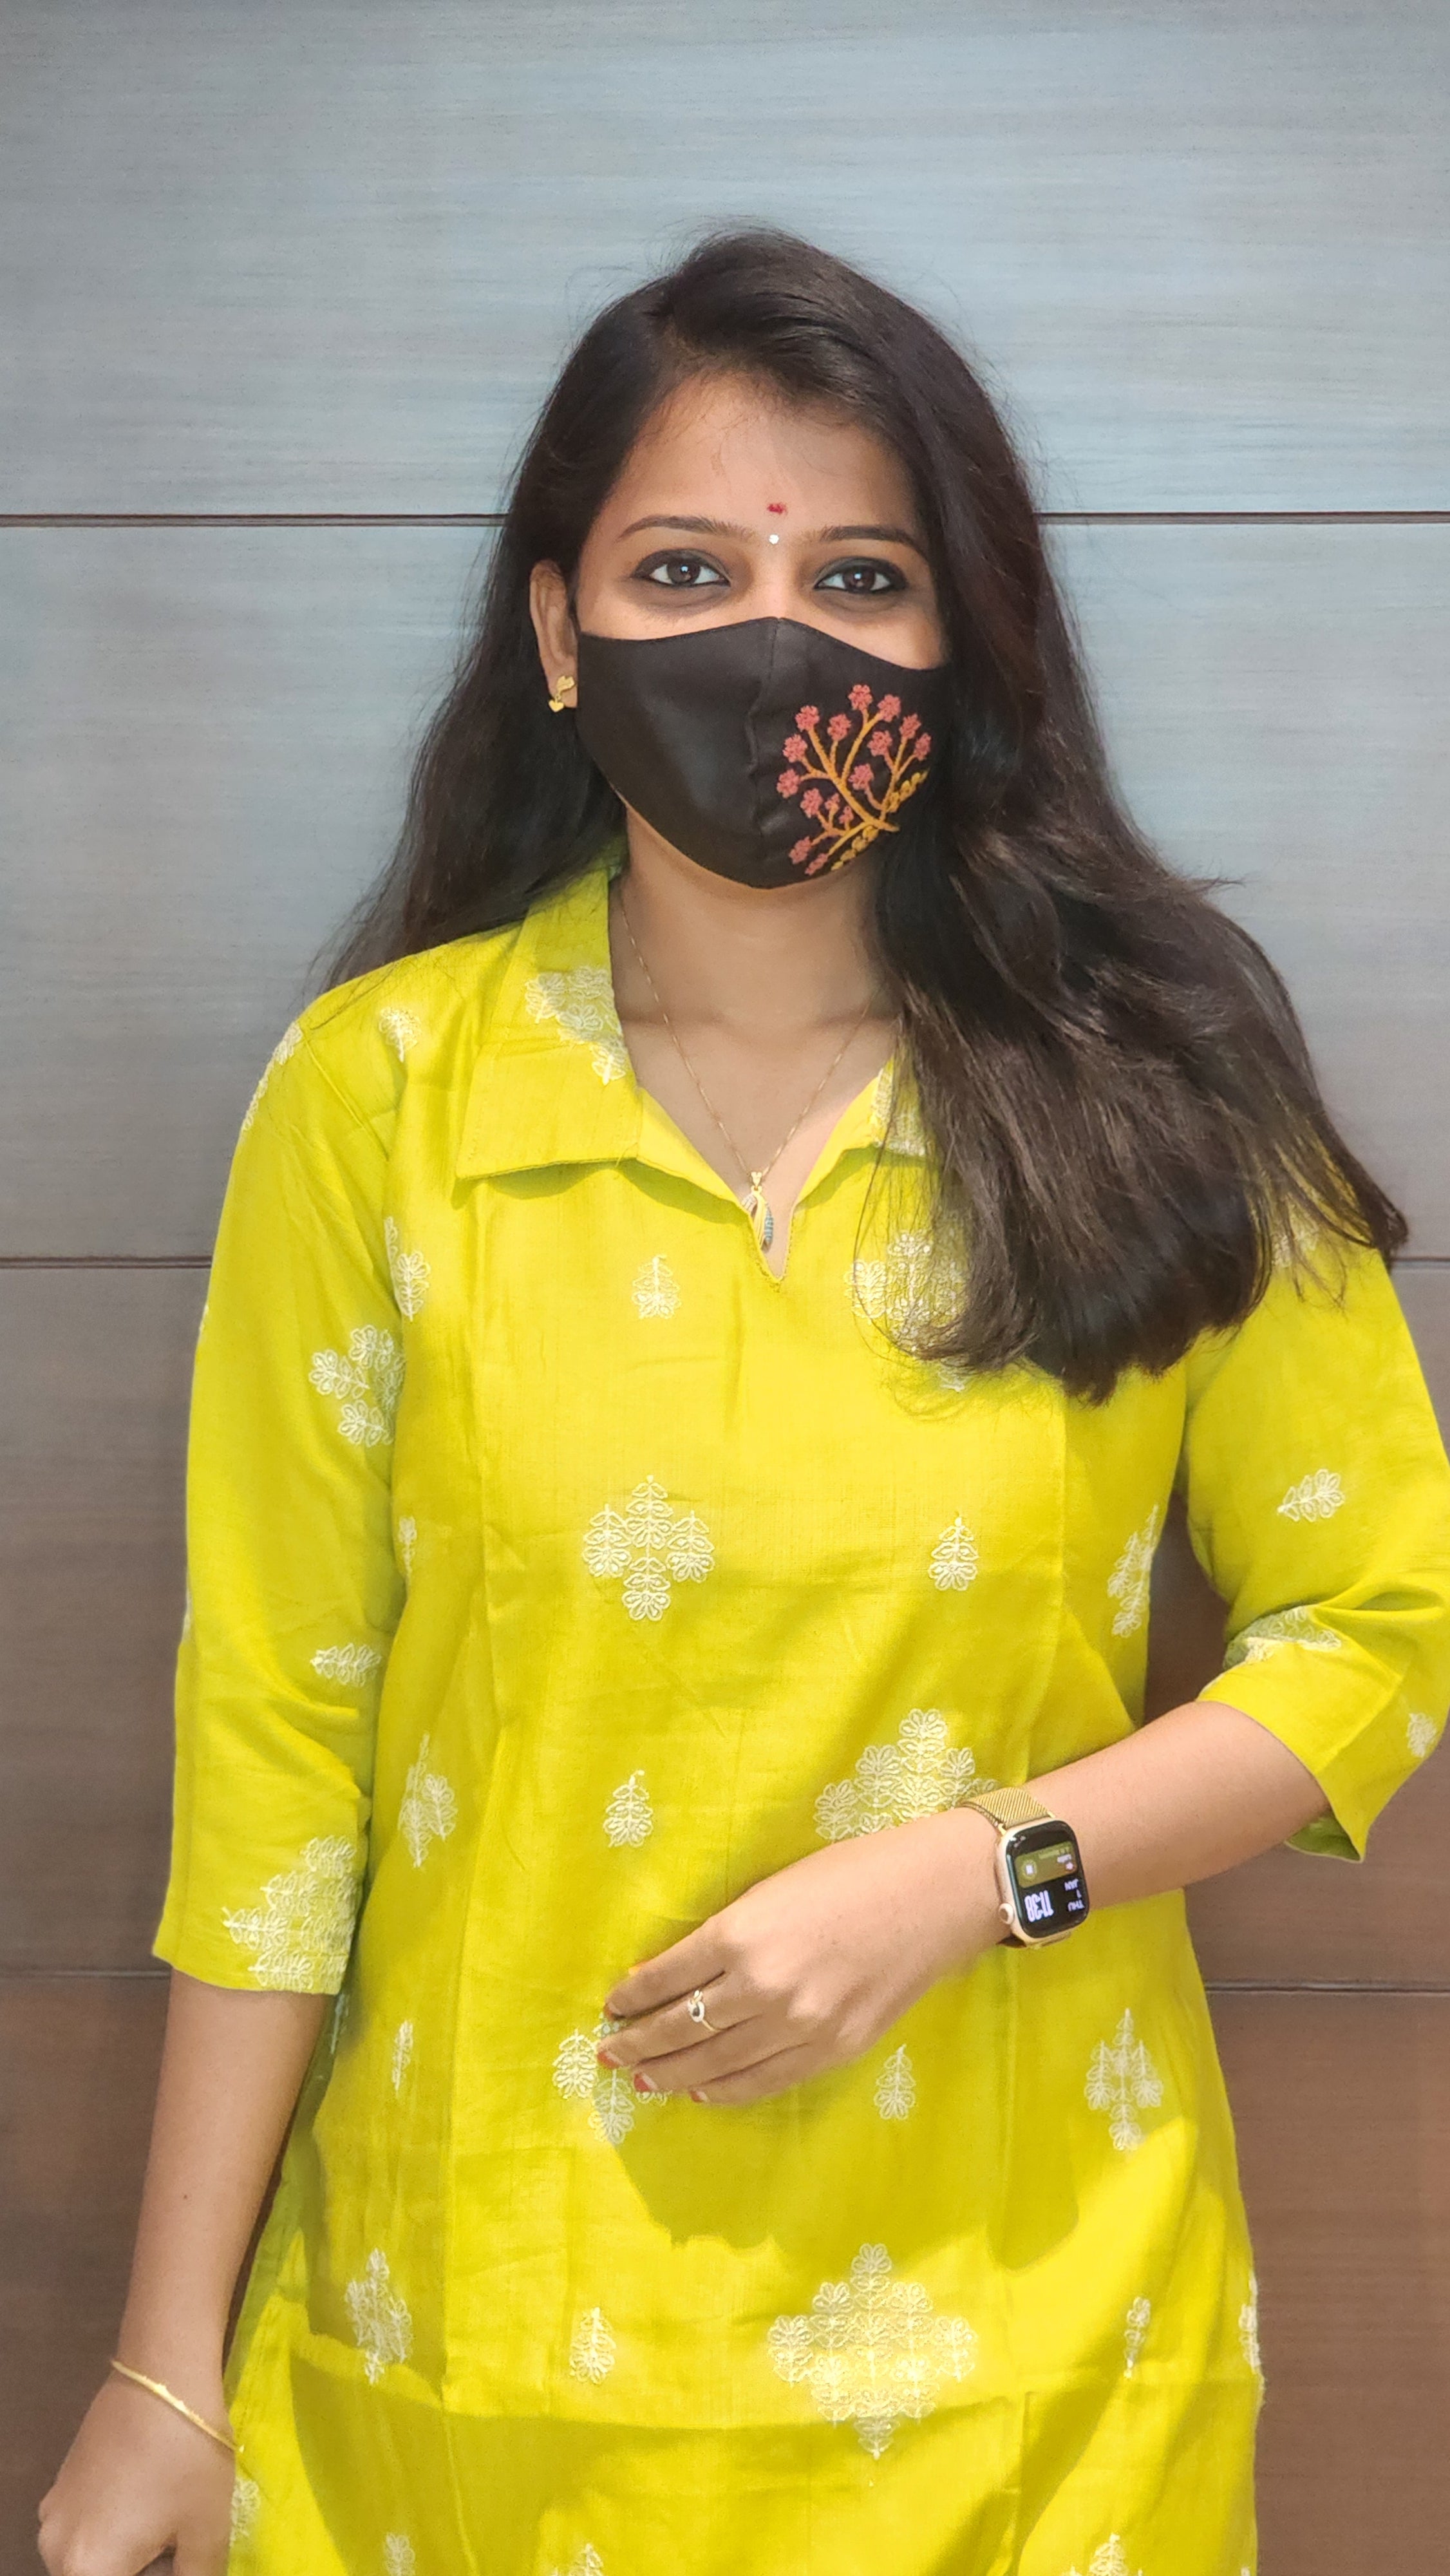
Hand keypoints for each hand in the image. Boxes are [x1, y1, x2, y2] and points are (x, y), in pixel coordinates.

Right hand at [38, 2367, 235, 2575]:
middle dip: (147, 2571)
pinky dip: (118, 2526)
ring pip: (96, 2558)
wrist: (162, 2374)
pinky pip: (88, 2528)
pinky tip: (151, 2493)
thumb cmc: (187, 2456)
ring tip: (171, 2515)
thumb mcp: (207, 2532)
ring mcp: (53, 2515)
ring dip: (132, 2552)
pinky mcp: (60, 2485)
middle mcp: (55, 2549)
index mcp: (86, 2570)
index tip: (186, 2557)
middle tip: (182, 2539)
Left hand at [602, 1807, 1002, 2105]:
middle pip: (681, 2027)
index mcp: (743, 1933)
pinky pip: (763, 2082)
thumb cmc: (850, 1874)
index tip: (612, 2007)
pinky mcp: (832, 2049)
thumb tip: (673, 1974)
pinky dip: (724, 2091)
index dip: (631, 1998)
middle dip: (639, 2043)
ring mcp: (801, 2025)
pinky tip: (700, 2091)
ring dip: (671, 2073)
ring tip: (643, 2077)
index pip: (666, 1977)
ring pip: (715, 2064)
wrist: (933, 1896)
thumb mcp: (773, 1889)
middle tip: (610, 2053)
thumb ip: (727, 1934)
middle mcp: (764, 1986)